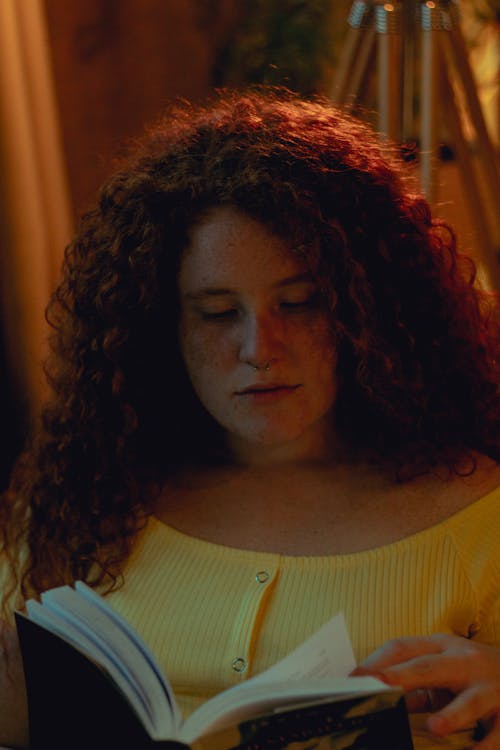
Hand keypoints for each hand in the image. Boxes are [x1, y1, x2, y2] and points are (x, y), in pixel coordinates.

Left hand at [352, 634, 499, 748]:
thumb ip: (415, 683)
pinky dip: (486, 746)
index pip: (403, 647)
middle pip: (430, 667)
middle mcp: (464, 661)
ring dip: (453, 714)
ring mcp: (489, 686)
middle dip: (402, 676)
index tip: (353, 678)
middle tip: (377, 686)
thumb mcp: (444, 667)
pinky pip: (498, 732)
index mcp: (441, 647)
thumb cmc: (474, 672)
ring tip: (436, 727)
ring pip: (471, 699)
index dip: (377, 661)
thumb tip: (377, 700)